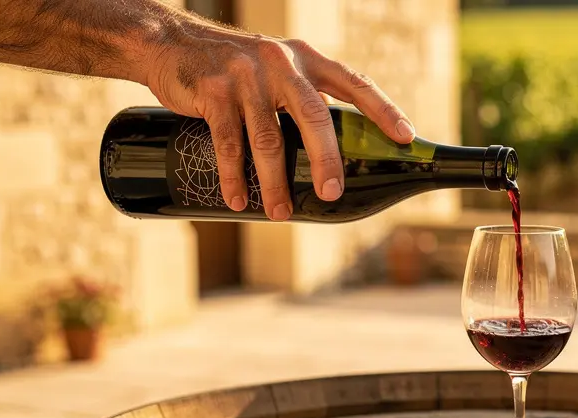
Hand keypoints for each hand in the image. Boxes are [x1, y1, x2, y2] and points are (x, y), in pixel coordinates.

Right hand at [144, 28, 415, 220]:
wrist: (171, 44)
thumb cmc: (235, 69)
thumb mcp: (276, 70)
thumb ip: (303, 100)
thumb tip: (332, 154)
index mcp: (306, 59)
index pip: (354, 83)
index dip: (383, 109)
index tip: (406, 136)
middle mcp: (281, 62)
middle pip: (313, 116)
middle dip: (325, 160)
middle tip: (331, 193)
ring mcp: (245, 76)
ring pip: (268, 139)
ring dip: (274, 182)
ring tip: (281, 214)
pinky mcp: (213, 90)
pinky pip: (229, 142)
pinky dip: (234, 176)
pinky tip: (240, 200)